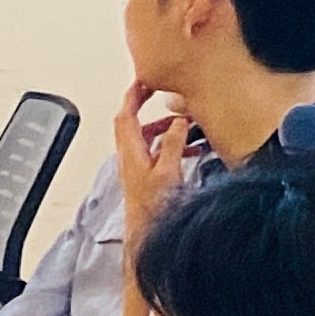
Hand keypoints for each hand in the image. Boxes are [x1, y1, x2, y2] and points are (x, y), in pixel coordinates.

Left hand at [114, 82, 194, 229]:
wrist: (148, 235)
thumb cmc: (154, 210)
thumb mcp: (168, 172)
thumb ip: (173, 145)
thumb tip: (179, 121)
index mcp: (131, 151)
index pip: (126, 115)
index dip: (133, 95)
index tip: (143, 80)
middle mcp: (129, 157)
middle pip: (132, 122)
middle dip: (146, 106)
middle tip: (161, 93)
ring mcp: (136, 167)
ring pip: (146, 137)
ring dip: (163, 127)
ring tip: (184, 123)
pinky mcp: (144, 176)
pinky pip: (155, 152)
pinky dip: (170, 144)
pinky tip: (188, 149)